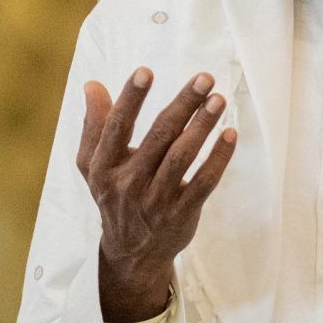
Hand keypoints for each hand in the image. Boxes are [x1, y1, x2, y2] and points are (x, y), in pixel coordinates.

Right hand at [79, 69, 236, 321]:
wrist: (132, 252)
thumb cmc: (113, 194)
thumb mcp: (94, 165)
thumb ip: (93, 125)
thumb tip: (92, 85)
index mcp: (103, 167)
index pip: (117, 127)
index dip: (130, 98)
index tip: (146, 71)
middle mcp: (128, 183)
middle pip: (158, 136)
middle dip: (182, 104)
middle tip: (204, 78)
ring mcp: (156, 199)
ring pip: (183, 156)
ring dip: (202, 126)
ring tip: (218, 100)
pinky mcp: (182, 213)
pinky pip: (204, 182)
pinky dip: (218, 158)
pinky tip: (229, 134)